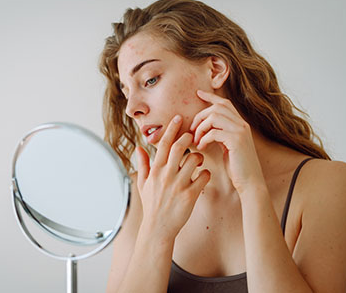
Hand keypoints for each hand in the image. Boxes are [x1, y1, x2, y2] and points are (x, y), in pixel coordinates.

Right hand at [136, 115, 210, 239]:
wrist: (158, 228)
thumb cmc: (151, 205)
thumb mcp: (143, 184)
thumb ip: (143, 164)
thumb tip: (139, 147)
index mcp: (156, 170)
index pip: (164, 144)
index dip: (172, 129)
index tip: (178, 118)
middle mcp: (167, 175)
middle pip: (180, 147)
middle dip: (188, 137)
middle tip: (193, 134)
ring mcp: (179, 185)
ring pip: (194, 160)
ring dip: (199, 157)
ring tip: (198, 160)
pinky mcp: (190, 195)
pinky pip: (204, 177)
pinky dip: (206, 174)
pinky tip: (204, 176)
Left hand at [190, 90, 264, 194]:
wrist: (250, 182)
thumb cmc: (236, 167)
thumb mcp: (226, 146)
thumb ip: (219, 134)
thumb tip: (203, 127)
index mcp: (240, 124)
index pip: (225, 103)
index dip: (211, 96)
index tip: (198, 93)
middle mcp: (242, 124)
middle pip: (217, 107)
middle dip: (200, 116)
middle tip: (192, 130)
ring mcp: (240, 131)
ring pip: (214, 117)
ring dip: (201, 127)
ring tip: (196, 140)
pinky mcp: (236, 140)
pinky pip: (214, 132)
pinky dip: (204, 138)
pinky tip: (201, 147)